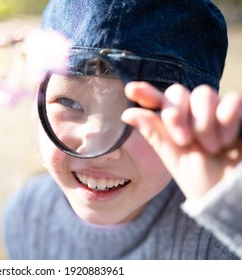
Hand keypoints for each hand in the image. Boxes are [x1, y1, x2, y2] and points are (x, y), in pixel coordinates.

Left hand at [121, 82, 241, 200]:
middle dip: (176, 114)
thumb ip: (156, 134)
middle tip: (184, 140)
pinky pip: (231, 100)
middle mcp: (194, 114)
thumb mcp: (175, 158)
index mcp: (175, 125)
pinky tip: (228, 141)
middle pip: (177, 92)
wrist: (232, 194)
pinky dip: (227, 121)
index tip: (130, 90)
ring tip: (211, 148)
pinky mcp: (240, 112)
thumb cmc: (204, 181)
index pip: (158, 102)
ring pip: (203, 93)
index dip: (145, 93)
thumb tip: (127, 114)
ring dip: (203, 123)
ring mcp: (217, 111)